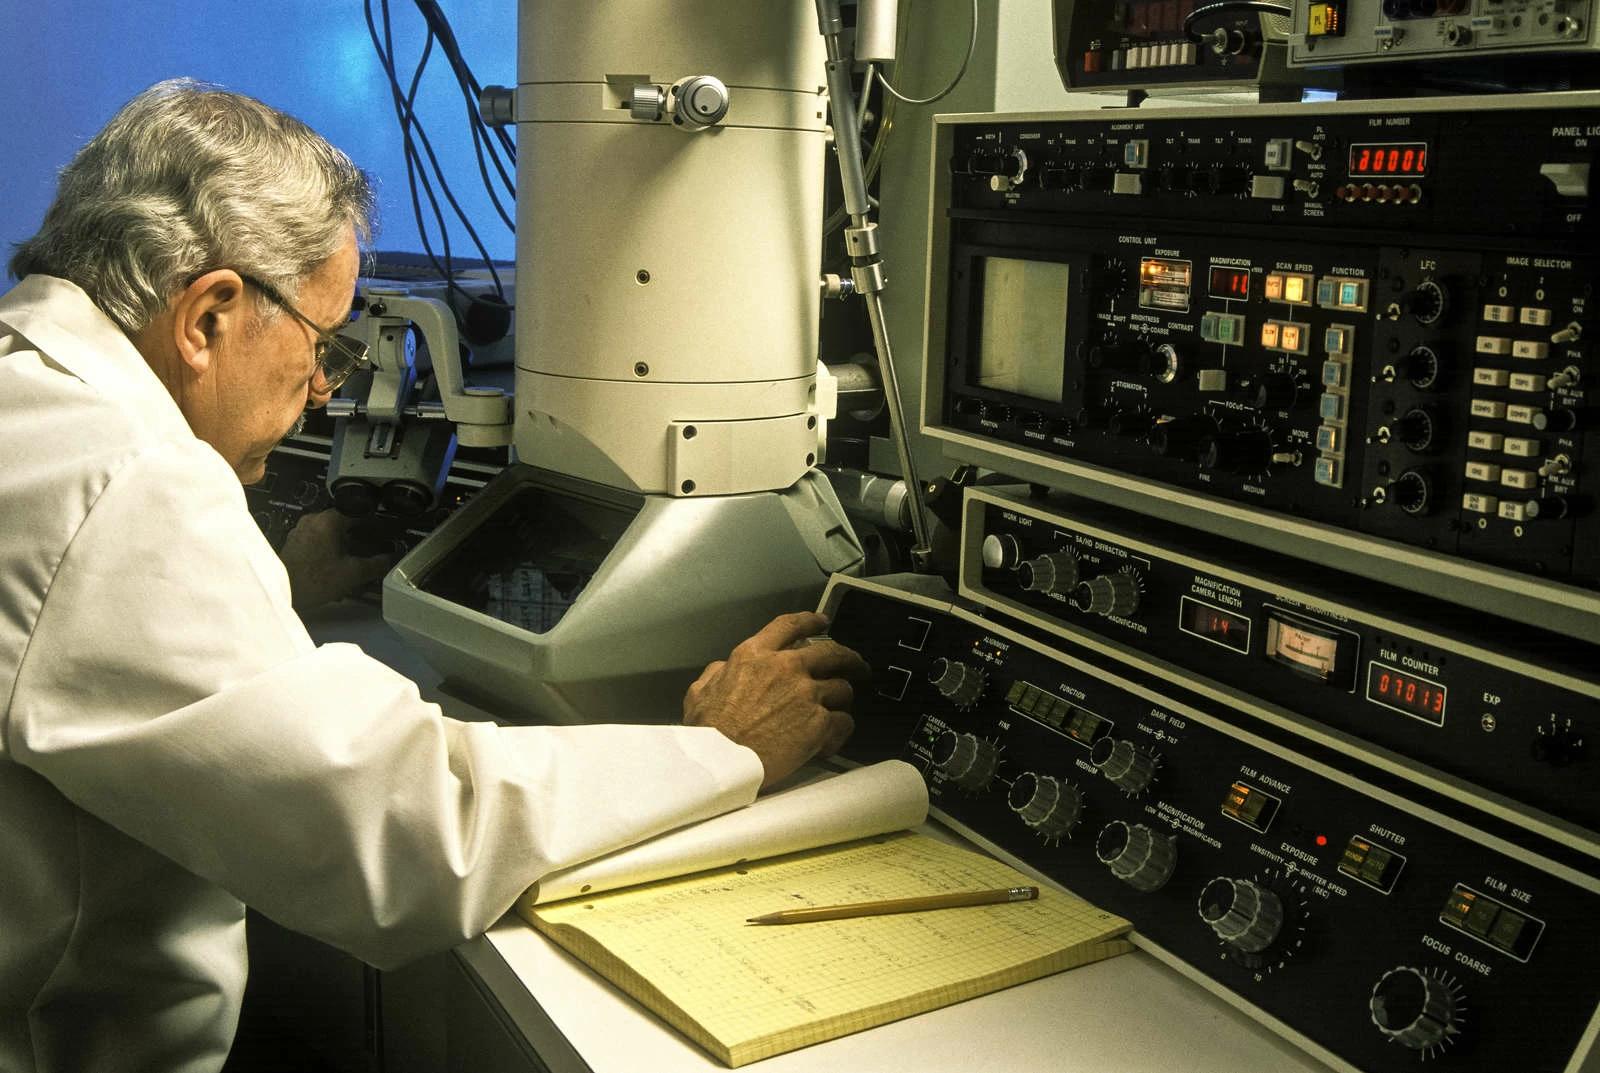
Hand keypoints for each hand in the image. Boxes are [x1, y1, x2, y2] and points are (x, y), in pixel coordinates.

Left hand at [279, 509, 393, 613]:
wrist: (281, 592)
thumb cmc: (312, 580)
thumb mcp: (353, 573)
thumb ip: (376, 564)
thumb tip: (389, 560)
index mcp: (328, 520)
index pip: (359, 515)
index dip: (376, 526)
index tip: (385, 535)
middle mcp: (313, 520)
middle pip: (344, 524)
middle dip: (361, 537)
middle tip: (374, 548)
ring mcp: (301, 532)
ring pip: (331, 533)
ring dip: (346, 544)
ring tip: (358, 559)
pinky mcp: (294, 544)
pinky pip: (319, 541)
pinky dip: (332, 550)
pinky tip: (339, 565)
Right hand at [684, 611, 870, 789]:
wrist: (721, 761)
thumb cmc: (707, 730)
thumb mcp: (701, 690)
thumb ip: (718, 672)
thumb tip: (725, 668)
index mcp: (755, 655)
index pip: (790, 625)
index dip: (811, 621)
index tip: (822, 622)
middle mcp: (786, 668)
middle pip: (832, 652)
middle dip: (849, 658)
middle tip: (856, 666)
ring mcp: (806, 694)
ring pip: (842, 688)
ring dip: (841, 699)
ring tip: (839, 710)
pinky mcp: (819, 723)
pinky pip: (844, 722)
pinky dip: (840, 731)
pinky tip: (831, 741)